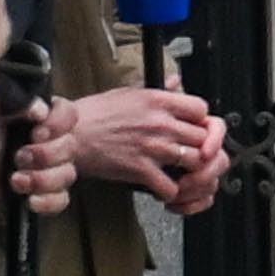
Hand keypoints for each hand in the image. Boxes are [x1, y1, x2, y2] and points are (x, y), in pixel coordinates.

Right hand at [14, 87, 228, 216]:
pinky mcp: (140, 170)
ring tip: (182, 175)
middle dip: (202, 150)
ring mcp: (152, 147)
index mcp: (158, 101)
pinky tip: (163, 189)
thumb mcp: (130, 92)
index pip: (202, 110)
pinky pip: (171, 188)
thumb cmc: (95, 114)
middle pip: (204, 139)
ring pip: (195, 163)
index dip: (203, 122)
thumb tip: (176, 82)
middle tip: (193, 157)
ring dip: (191, 173)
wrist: (70, 135)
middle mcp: (160, 123)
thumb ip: (158, 91)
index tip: (196, 129)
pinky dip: (171, 193)